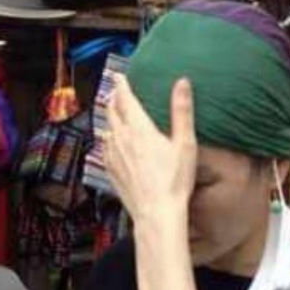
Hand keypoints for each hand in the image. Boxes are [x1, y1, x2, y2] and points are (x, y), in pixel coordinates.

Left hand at [106, 75, 196, 226]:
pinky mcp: (111, 172)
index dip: (121, 84)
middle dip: (113, 99)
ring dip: (109, 119)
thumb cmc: (174, 182)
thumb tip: (182, 83)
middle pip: (111, 111)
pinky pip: (104, 149)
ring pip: (106, 129)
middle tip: (116, 92)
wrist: (156, 214)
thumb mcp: (185, 144)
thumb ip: (182, 111)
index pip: (125, 98)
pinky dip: (107, 140)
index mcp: (139, 129)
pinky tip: (110, 143)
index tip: (119, 75)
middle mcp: (121, 139)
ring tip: (113, 115)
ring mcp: (113, 156)